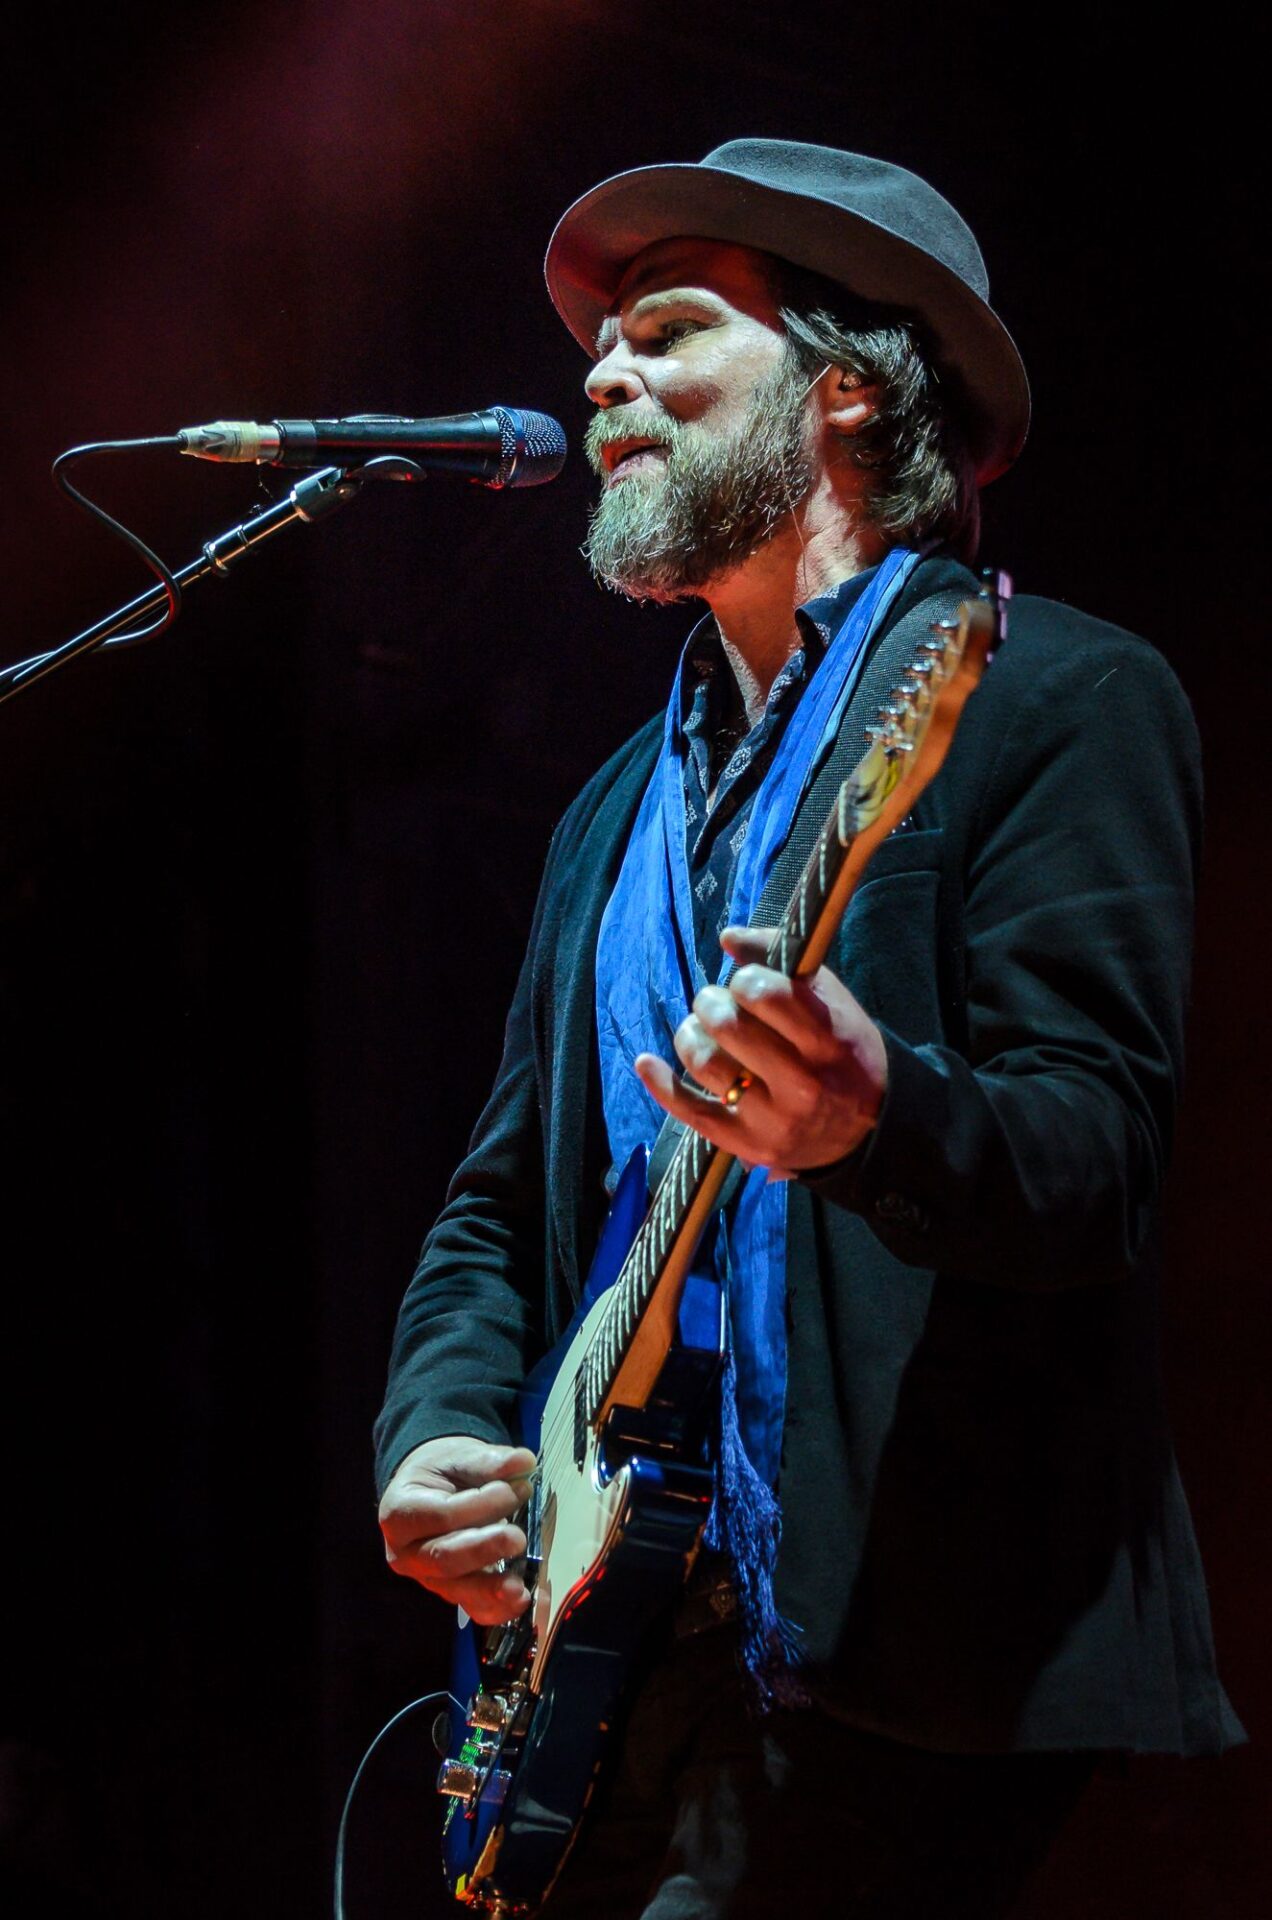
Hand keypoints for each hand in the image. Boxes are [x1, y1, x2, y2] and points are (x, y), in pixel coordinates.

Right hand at [378, 1434, 536, 1625]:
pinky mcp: (453, 1594)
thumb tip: (524, 1462)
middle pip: (444, 1559)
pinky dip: (500, 1609)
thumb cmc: (442, 1473)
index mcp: (400, 1513)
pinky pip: (474, 1610)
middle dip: (483, 1549)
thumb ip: (488, 1461)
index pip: (440, 1515)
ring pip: (457, 1591)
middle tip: (517, 1537)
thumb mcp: (458, 1456)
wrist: (434, 1491)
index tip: (513, 1490)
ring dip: (491, 1590)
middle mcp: (406, 1554)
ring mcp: (428, 1579)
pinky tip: (523, 1599)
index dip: (478, 1506)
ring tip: (519, 1587)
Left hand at [634, 925, 886, 1176]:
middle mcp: (803, 1084)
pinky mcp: (748, 1144)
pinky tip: (646, 1062)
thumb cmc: (844, 1050)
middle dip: (711, 1003)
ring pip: (704, 1063)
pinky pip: (690, 1111)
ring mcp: (773, 1119)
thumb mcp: (830, 1000)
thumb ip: (782, 960)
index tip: (745, 984)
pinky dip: (660, 1083)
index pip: (766, 994)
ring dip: (690, 1035)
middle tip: (715, 1003)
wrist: (870, 1127)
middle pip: (728, 1027)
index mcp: (828, 1041)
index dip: (744, 980)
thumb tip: (728, 937)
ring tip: (699, 1029)